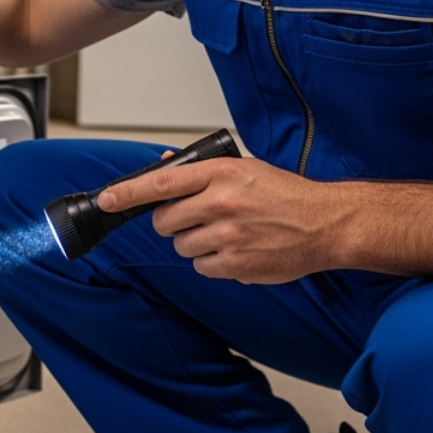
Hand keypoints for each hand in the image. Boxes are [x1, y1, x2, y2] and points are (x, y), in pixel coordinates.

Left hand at [97, 157, 342, 283]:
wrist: (325, 223)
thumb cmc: (286, 194)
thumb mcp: (244, 167)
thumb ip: (202, 170)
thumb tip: (162, 165)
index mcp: (222, 173)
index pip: (161, 183)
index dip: (127, 193)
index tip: (107, 200)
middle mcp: (222, 203)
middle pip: (165, 220)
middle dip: (171, 221)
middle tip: (195, 217)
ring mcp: (229, 236)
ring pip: (182, 246)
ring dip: (194, 242)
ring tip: (224, 232)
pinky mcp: (237, 265)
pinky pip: (202, 267)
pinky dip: (212, 261)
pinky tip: (235, 249)